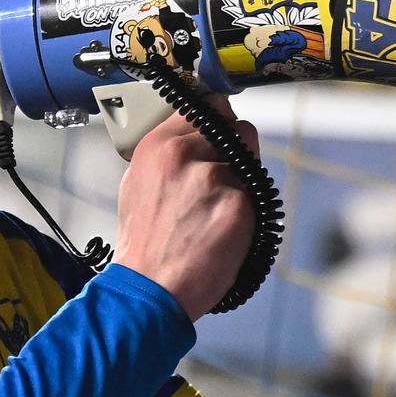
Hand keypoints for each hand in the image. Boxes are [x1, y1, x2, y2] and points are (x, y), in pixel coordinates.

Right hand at [115, 98, 257, 319]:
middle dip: (234, 152)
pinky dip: (248, 211)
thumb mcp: (138, 184)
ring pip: (250, 162)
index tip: (223, 131)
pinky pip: (257, 195)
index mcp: (157, 146)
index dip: (219, 121)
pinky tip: (225, 229)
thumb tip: (198, 131)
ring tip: (216, 211)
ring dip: (242, 182)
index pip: (204, 108)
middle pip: (235, 128)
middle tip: (221, 182)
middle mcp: (183, 154)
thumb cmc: (144, 242)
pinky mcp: (238, 204)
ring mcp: (212, 178)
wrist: (150, 288)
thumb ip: (169, 153)